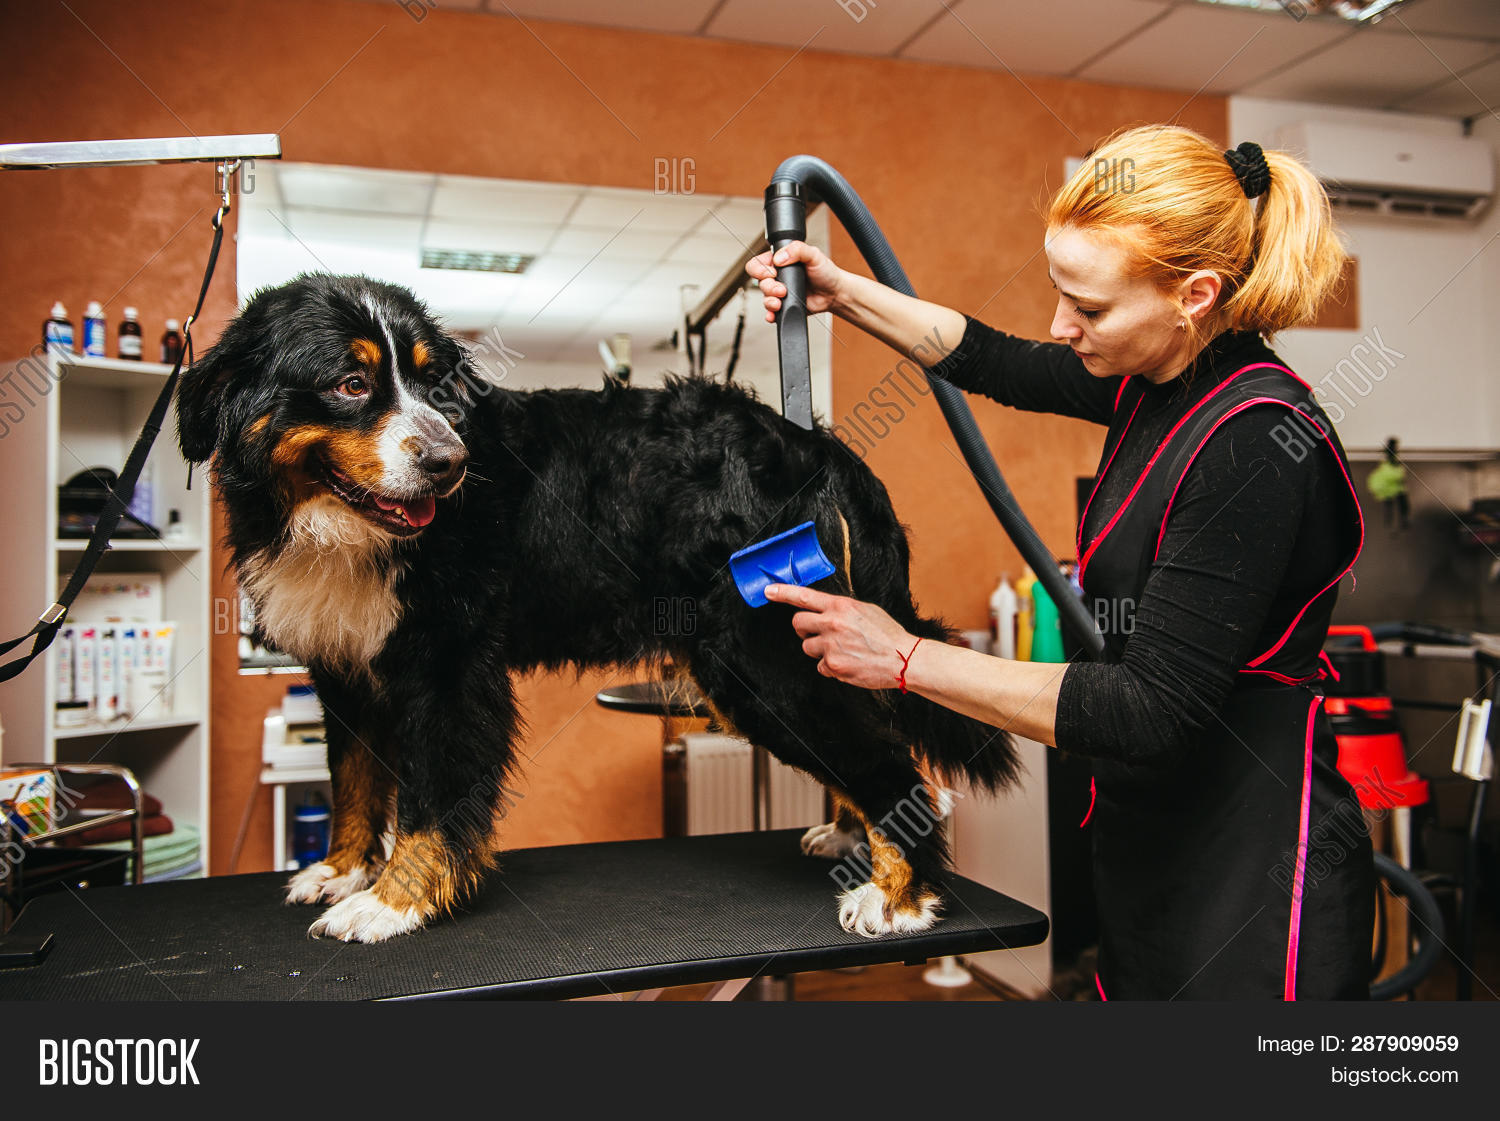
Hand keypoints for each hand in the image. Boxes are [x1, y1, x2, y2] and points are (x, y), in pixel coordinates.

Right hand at [745, 241, 846, 323]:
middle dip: (768, 287)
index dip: (760, 269)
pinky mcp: (784, 306)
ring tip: (782, 299)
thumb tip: (779, 258)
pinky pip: (770, 312)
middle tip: (782, 289)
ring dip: (770, 301)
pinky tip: (775, 313)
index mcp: (781, 260)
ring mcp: (780, 292)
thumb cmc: (826, 272)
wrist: (835, 293)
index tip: (773, 272)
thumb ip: (797, 249)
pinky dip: (771, 314)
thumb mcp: (814, 254)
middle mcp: (779, 276)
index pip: (758, 263)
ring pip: (764, 298)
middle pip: (760, 282)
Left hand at [764, 583, 916, 690]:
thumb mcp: (865, 610)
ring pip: (807, 647)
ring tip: (842, 650)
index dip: (783, 593)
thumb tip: (825, 609)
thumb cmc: (887, 634)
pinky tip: (848, 663)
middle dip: (803, 629)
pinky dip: (830, 666)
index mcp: (840, 606)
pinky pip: (820, 666)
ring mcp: (831, 646)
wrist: (903, 658)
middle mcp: (832, 623)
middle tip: (816, 633)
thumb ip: (841, 609)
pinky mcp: (833, 665)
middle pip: (797, 623)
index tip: (768, 591)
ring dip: (819, 650)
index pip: (804, 596)